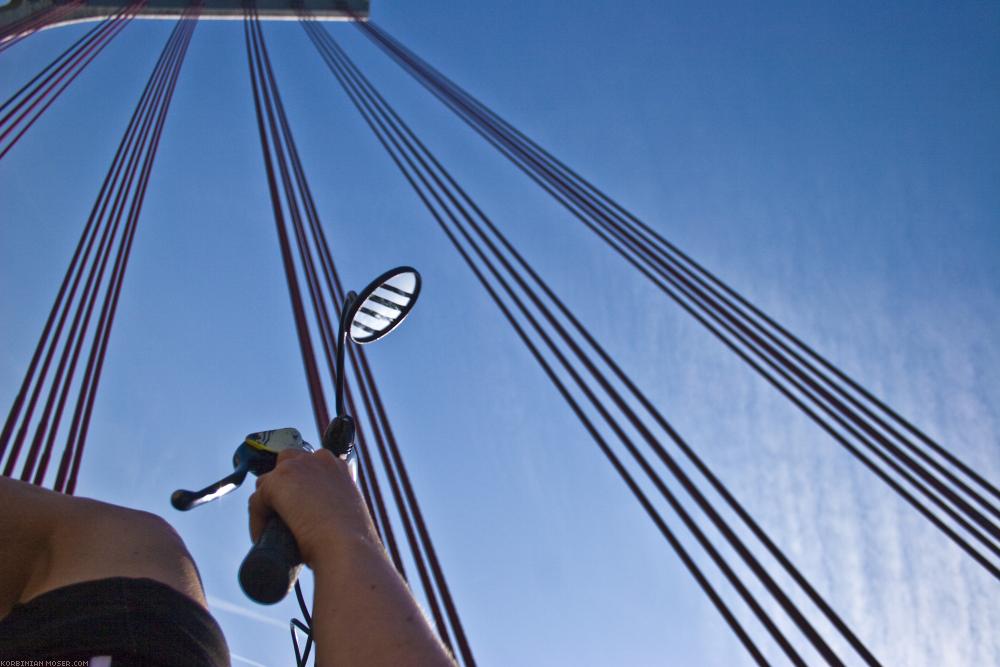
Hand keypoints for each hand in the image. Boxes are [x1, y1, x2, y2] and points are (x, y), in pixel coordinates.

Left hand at [248, 448, 376, 566]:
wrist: (347, 548)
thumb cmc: (351, 541)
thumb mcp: (345, 513)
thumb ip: (330, 506)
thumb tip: (309, 520)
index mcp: (337, 466)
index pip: (309, 465)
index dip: (299, 484)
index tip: (296, 504)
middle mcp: (318, 460)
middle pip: (286, 463)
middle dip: (281, 485)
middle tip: (280, 513)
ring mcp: (296, 467)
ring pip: (267, 482)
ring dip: (267, 503)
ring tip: (271, 529)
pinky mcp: (276, 483)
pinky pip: (256, 502)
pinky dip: (257, 522)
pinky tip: (264, 538)